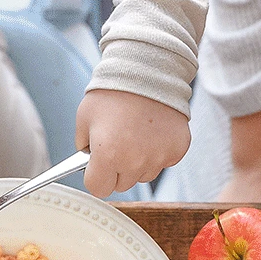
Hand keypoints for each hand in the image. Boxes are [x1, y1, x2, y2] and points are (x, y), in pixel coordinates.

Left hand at [75, 89, 190, 198]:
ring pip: (143, 175)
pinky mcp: (177, 150)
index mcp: (108, 155)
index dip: (95, 176)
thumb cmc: (113, 92)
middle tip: (117, 143)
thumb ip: (83, 146)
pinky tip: (151, 131)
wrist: (147, 70)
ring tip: (136, 134)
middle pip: (122, 184)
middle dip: (116, 169)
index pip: (98, 189)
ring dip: (138, 162)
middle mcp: (135, 161)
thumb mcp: (84, 118)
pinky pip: (163, 162)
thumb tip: (89, 162)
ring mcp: (159, 157)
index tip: (97, 167)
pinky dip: (157, 151)